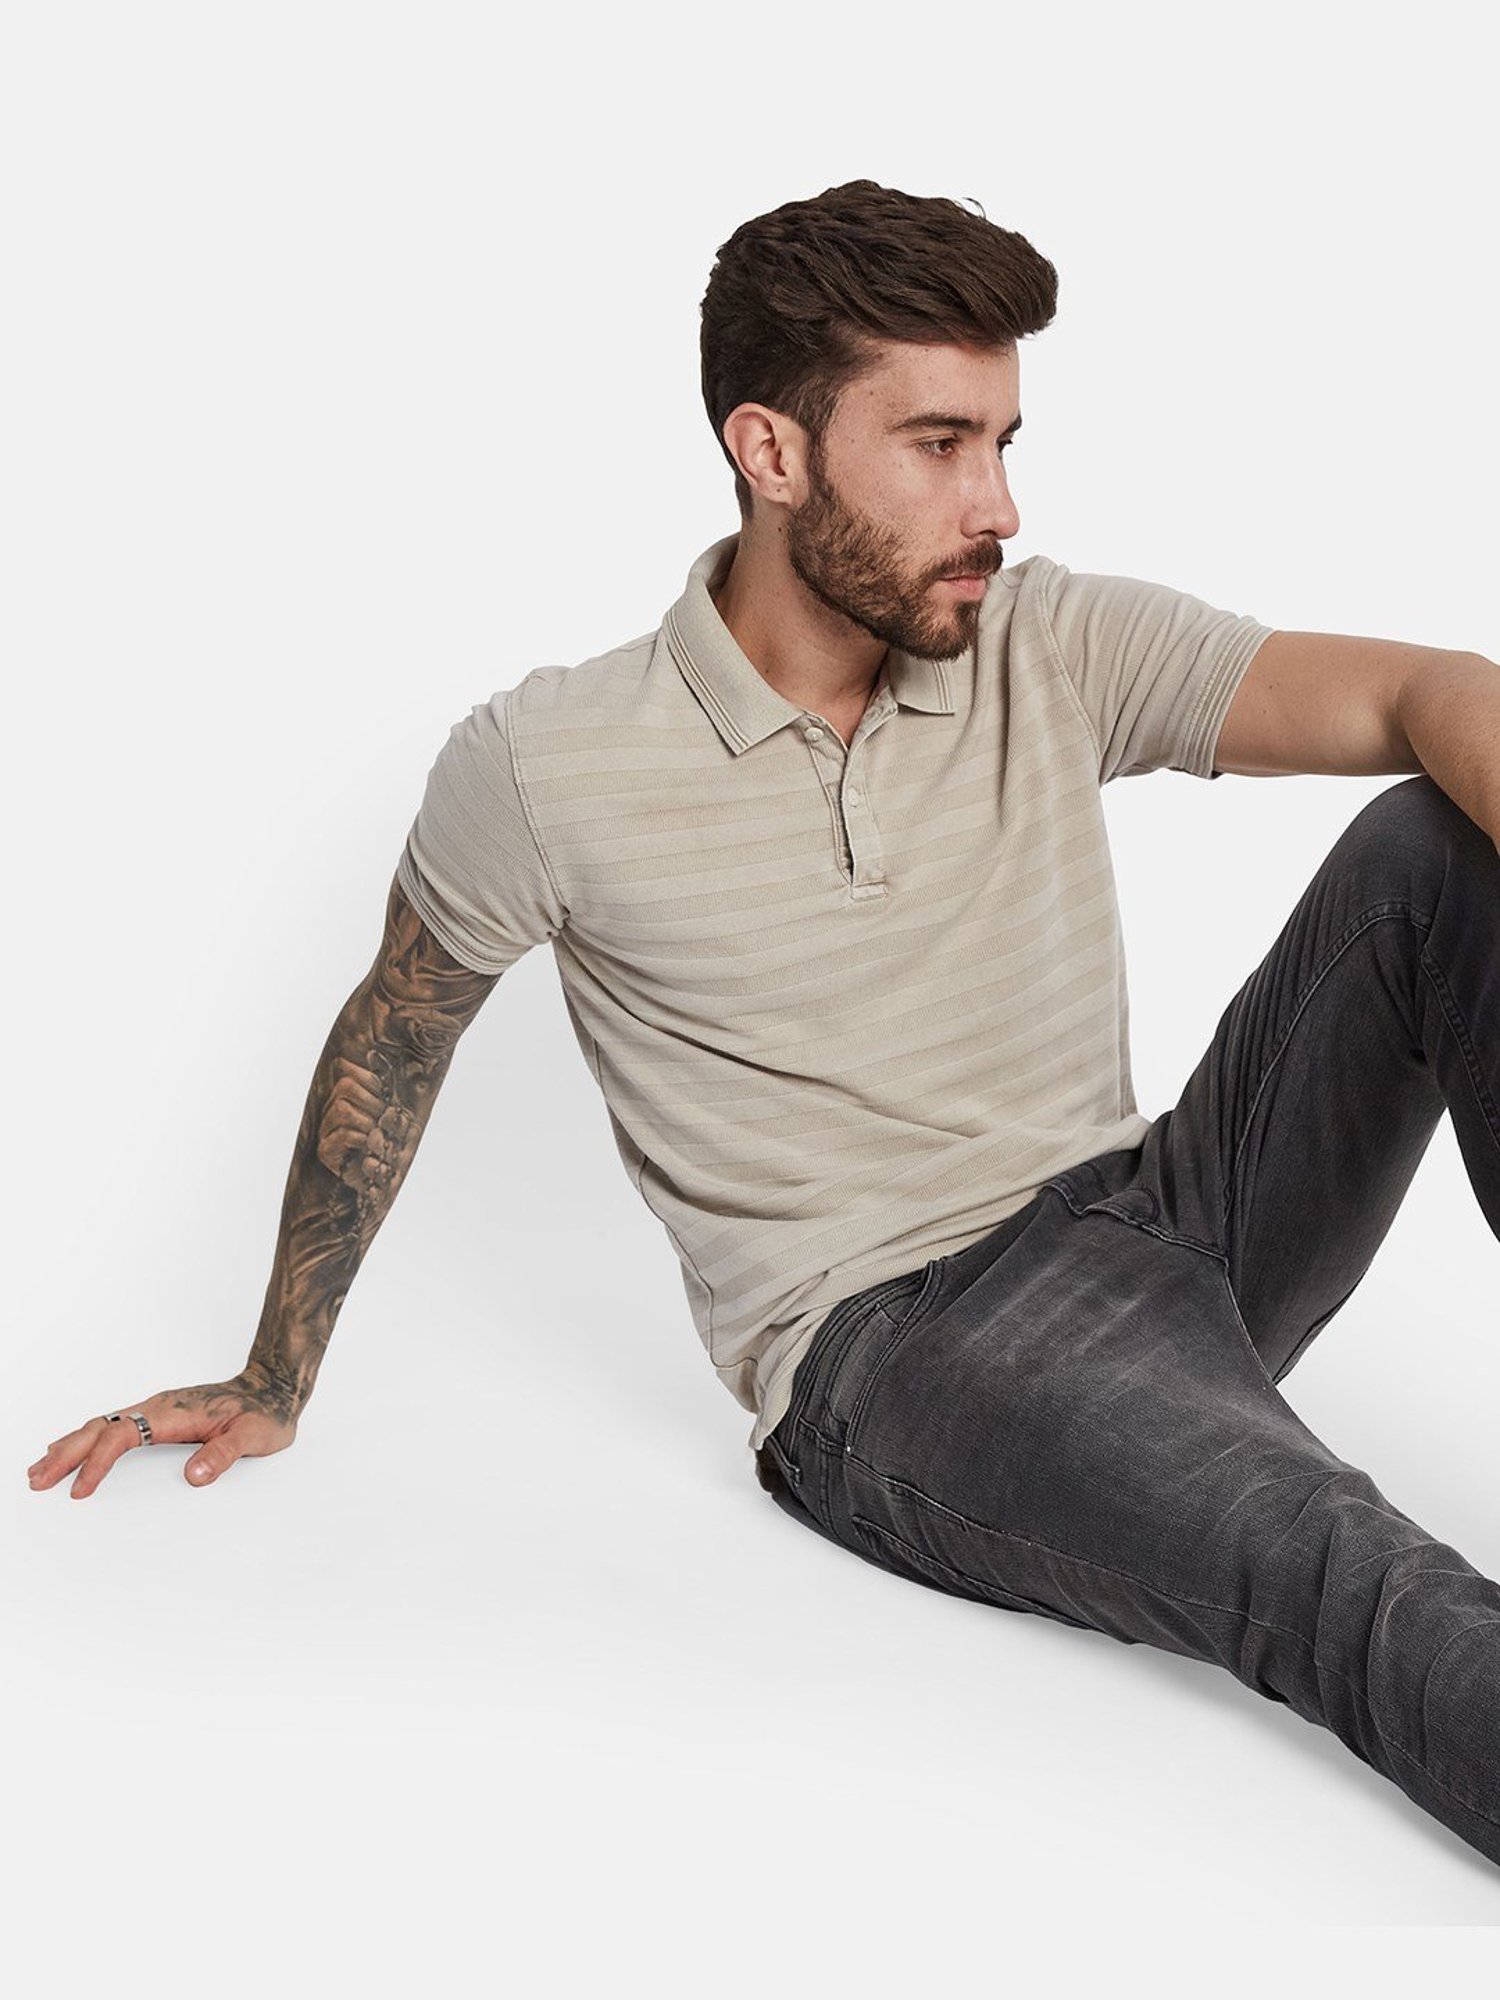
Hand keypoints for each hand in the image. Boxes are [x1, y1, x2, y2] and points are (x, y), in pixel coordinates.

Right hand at [26, 1369, 299, 1497]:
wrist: (275, 1388)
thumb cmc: (265, 1414)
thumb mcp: (254, 1437)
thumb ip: (224, 1455)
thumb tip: (194, 1477)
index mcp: (173, 1412)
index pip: (122, 1436)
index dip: (98, 1463)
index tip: (79, 1491)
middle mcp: (158, 1406)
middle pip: (99, 1427)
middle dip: (66, 1454)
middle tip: (36, 1481)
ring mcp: (156, 1409)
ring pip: (101, 1424)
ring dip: (69, 1446)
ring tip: (39, 1469)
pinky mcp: (159, 1415)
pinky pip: (113, 1426)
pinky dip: (86, 1440)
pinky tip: (72, 1450)